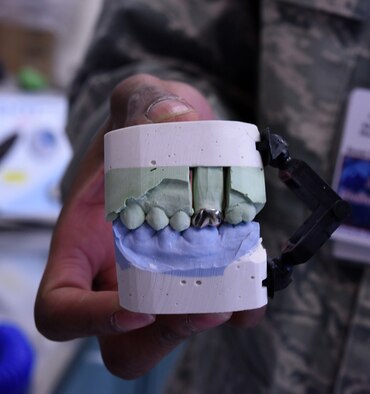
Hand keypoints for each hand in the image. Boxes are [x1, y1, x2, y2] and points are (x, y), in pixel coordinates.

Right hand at [34, 74, 265, 378]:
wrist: (176, 130)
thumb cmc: (144, 123)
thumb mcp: (137, 100)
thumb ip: (143, 102)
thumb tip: (173, 120)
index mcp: (84, 243)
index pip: (61, 306)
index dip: (90, 320)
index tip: (138, 306)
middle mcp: (119, 270)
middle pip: (125, 340)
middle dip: (164, 332)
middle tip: (204, 304)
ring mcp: (161, 277)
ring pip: (174, 329)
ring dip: (207, 319)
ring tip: (239, 288)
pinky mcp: (198, 271)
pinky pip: (220, 307)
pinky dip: (240, 304)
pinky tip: (256, 284)